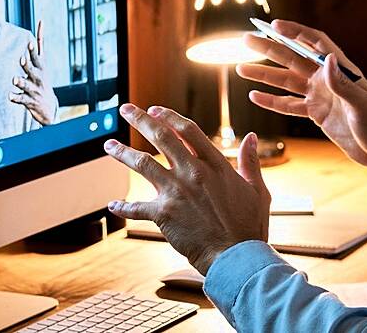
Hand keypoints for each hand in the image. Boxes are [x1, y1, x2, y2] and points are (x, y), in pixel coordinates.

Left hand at [10, 20, 57, 124]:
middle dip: (28, 65)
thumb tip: (41, 20)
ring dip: (21, 82)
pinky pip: (22, 99)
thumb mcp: (43, 62)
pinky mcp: (30, 101)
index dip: (34, 51)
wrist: (49, 107)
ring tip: (15, 79)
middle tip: (22, 59)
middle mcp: (38, 78)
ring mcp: (34, 89)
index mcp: (41, 67)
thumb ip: (40, 43)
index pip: (37, 57)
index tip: (30, 43)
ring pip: (27, 85)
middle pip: (33, 70)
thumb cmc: (42, 79)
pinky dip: (16, 97)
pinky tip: (10, 96)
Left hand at [104, 104, 269, 274]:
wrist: (237, 257)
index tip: (155, 109)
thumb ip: (251, 161)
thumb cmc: (249, 227)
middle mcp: (193, 172)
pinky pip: (136, 208)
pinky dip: (123, 207)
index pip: (188, 130)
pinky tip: (113, 205)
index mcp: (216, 164)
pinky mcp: (164, 214)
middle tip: (126, 109)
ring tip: (109, 145)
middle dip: (140, 120)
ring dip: (122, 152)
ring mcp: (177, 192)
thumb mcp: (257, 190)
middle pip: (161, 137)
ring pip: (142, 163)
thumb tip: (251, 138)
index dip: (169, 116)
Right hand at [236, 19, 366, 179]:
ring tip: (241, 68)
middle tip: (246, 39)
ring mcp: (321, 96)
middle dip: (269, 48)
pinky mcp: (317, 114)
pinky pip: (290, 105)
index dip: (295, 32)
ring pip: (286, 81)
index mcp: (341, 71)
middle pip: (293, 58)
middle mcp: (327, 80)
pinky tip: (255, 97)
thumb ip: (342, 84)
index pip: (315, 43)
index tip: (273, 25)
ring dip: (264, 75)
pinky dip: (272, 101)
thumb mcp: (362, 105)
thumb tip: (326, 59)